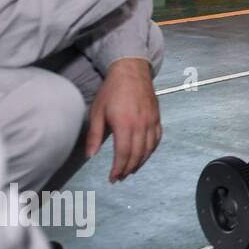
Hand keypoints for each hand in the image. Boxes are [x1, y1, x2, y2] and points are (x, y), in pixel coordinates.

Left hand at [86, 58, 161, 182]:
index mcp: (125, 124)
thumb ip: (95, 135)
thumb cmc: (112, 90)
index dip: (119, 169)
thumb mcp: (97, 111)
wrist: (131, 71)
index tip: (113, 177)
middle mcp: (141, 124)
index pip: (123, 154)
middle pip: (137, 154)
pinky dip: (151, 149)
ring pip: (149, 148)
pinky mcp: (157, 117)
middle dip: (128, 168)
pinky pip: (157, 138)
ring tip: (131, 169)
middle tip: (120, 177)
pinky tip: (144, 154)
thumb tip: (91, 155)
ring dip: (140, 162)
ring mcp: (151, 121)